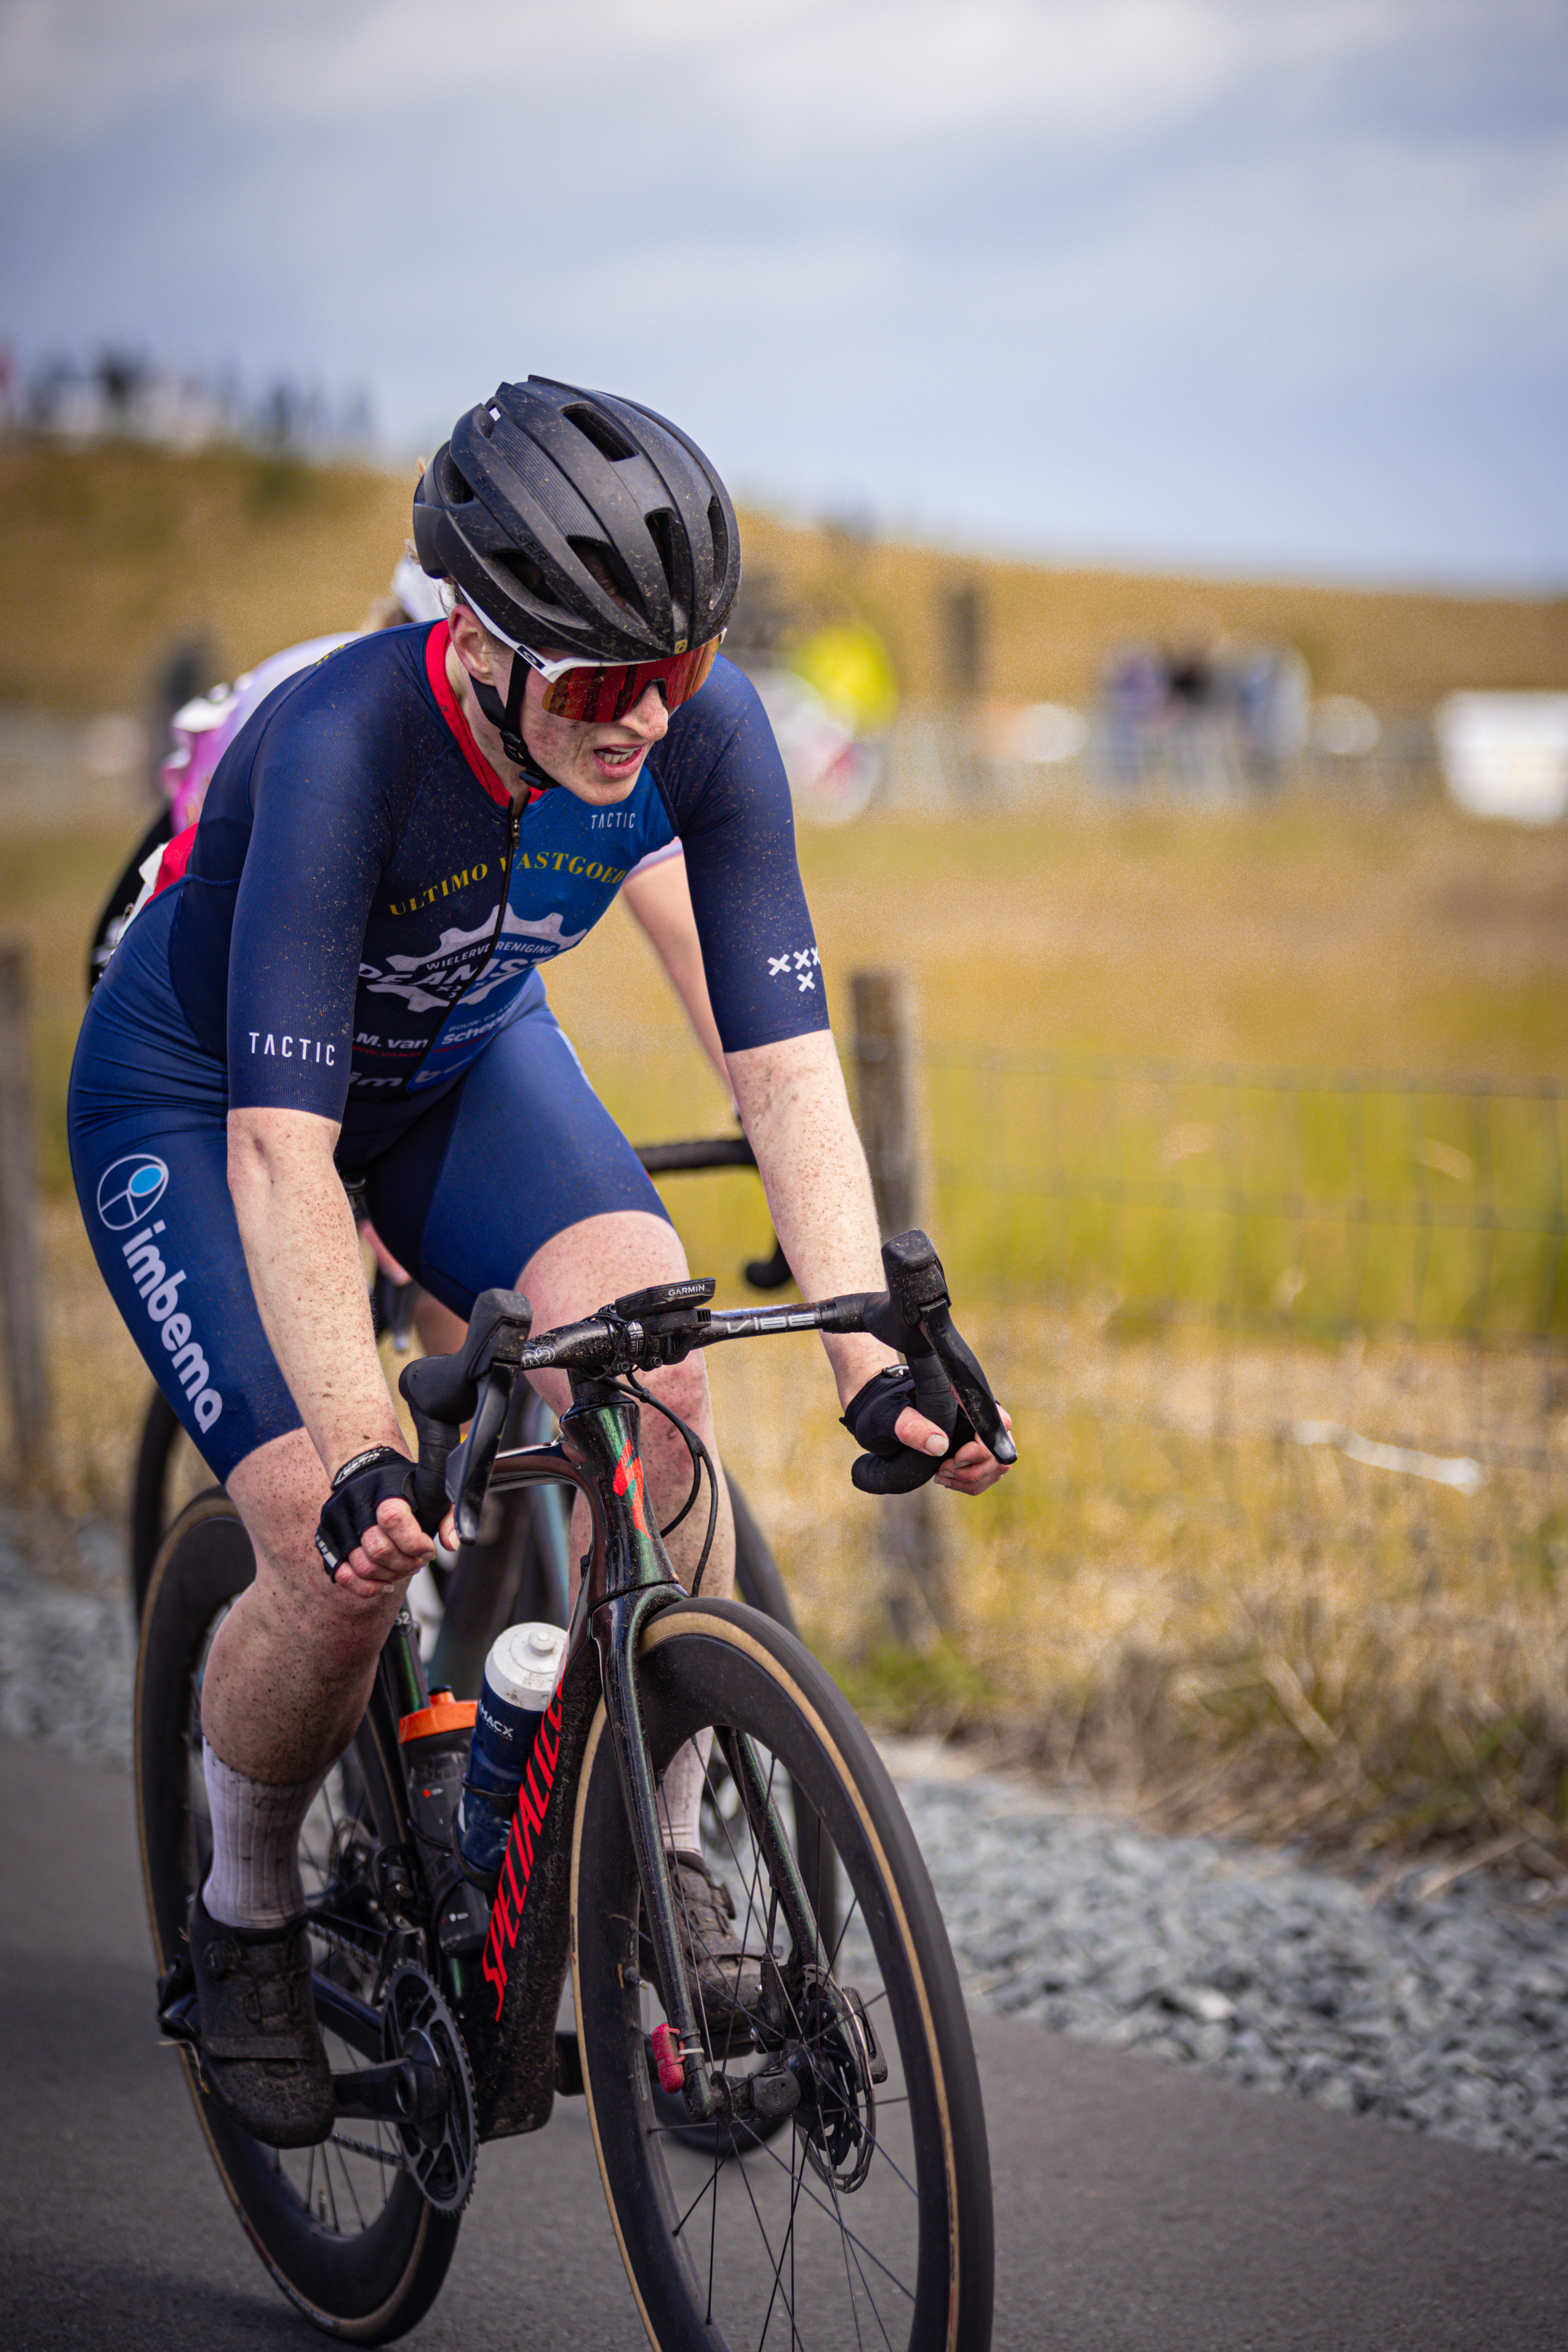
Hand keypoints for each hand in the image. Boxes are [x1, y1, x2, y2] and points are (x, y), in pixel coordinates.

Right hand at [315, 1444, 454, 1596]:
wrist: (364, 1467)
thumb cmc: (402, 1484)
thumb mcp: (432, 1491)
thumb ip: (448, 1517)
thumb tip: (451, 1544)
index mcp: (385, 1486)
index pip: (393, 1518)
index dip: (414, 1542)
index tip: (428, 1548)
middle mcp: (355, 1501)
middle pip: (378, 1549)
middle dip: (405, 1564)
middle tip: (418, 1561)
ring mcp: (337, 1520)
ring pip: (362, 1565)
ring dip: (389, 1576)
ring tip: (403, 1568)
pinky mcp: (326, 1536)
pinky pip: (341, 1574)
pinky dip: (365, 1586)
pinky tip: (383, 1584)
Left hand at [895, 1403, 1014, 1496]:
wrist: (898, 1410)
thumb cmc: (898, 1407)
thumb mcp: (897, 1414)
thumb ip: (913, 1427)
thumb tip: (939, 1446)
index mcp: (973, 1403)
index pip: (997, 1430)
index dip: (977, 1451)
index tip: (952, 1459)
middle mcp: (987, 1419)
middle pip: (998, 1456)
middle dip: (969, 1472)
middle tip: (942, 1470)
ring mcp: (988, 1436)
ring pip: (996, 1469)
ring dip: (968, 1481)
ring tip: (941, 1476)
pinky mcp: (983, 1452)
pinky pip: (988, 1476)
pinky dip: (968, 1485)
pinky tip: (947, 1479)